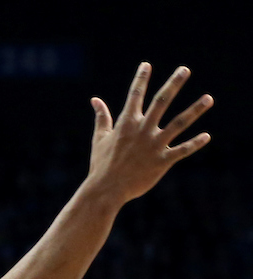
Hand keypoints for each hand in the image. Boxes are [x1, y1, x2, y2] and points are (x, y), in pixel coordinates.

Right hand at [86, 63, 212, 204]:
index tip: (146, 64)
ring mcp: (154, 145)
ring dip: (195, 110)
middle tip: (184, 69)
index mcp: (126, 124)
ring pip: (179, 123)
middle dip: (173, 84)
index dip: (140, 79)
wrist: (105, 189)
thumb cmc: (101, 164)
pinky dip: (195, 143)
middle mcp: (142, 130)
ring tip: (209, 98)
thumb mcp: (100, 138)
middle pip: (161, 102)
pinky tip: (207, 136)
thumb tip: (95, 99)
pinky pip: (182, 150)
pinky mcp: (162, 161)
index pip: (135, 95)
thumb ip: (101, 117)